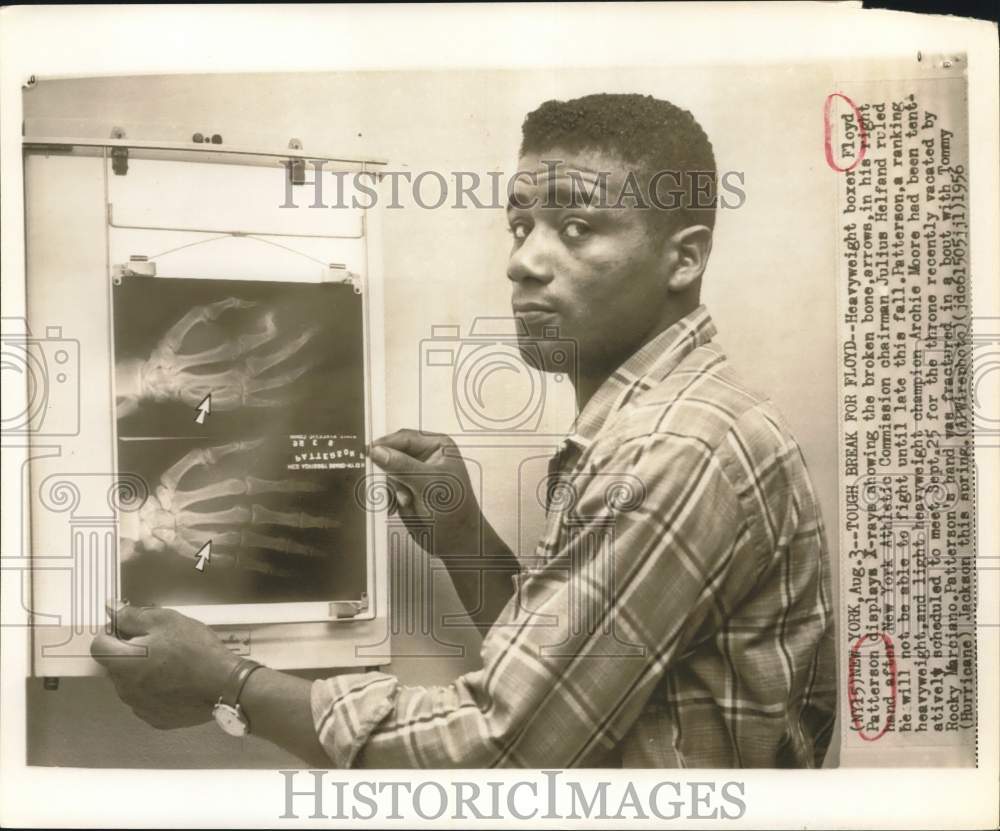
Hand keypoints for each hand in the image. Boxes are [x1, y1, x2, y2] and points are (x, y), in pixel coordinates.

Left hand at [91, 603, 239, 729]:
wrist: (224, 685)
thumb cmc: (196, 652)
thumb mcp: (166, 621)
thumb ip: (133, 616)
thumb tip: (113, 611)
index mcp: (124, 662)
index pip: (98, 646)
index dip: (111, 634)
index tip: (129, 630)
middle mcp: (124, 688)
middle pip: (116, 665)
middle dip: (131, 653)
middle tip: (160, 644)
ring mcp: (139, 707)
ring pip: (131, 684)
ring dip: (143, 673)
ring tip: (173, 664)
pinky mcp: (155, 718)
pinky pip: (146, 700)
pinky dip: (156, 690)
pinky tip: (177, 681)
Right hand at [369, 429, 494, 560]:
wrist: (455, 541)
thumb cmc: (455, 510)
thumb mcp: (429, 484)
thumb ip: (402, 466)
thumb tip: (378, 452)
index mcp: (438, 445)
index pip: (405, 437)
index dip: (386, 444)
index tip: (369, 452)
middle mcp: (426, 456)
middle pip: (392, 453)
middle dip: (390, 471)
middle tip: (391, 484)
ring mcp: (415, 473)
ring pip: (387, 471)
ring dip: (392, 488)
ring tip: (406, 501)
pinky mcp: (406, 489)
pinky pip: (387, 486)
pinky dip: (389, 496)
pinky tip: (397, 506)